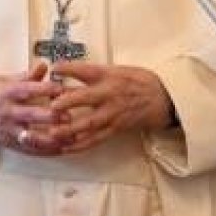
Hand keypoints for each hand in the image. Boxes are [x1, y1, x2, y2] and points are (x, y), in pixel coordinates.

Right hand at [0, 63, 66, 155]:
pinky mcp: (8, 142)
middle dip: (52, 116)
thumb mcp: (2, 80)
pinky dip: (45, 151)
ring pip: (32, 137)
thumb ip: (26, 76)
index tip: (62, 88)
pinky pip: (29, 150)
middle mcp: (8, 111)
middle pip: (32, 115)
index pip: (29, 89)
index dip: (47, 88)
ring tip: (70, 138)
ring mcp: (8, 129)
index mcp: (7, 92)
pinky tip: (59, 150)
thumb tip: (44, 66)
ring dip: (52, 138)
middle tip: (69, 116)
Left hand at [45, 62, 172, 153]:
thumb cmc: (140, 82)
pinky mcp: (115, 128)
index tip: (54, 68)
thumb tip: (69, 72)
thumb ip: (95, 73)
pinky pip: (96, 139)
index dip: (69, 68)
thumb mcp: (118, 70)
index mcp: (110, 76)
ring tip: (53, 133)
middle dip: (68, 102)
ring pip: (89, 123)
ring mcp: (112, 113)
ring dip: (70, 129)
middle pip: (86, 97)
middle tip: (52, 105)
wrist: (163, 99)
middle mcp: (110, 94)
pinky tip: (66, 148)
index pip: (86, 70)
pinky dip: (80, 145)